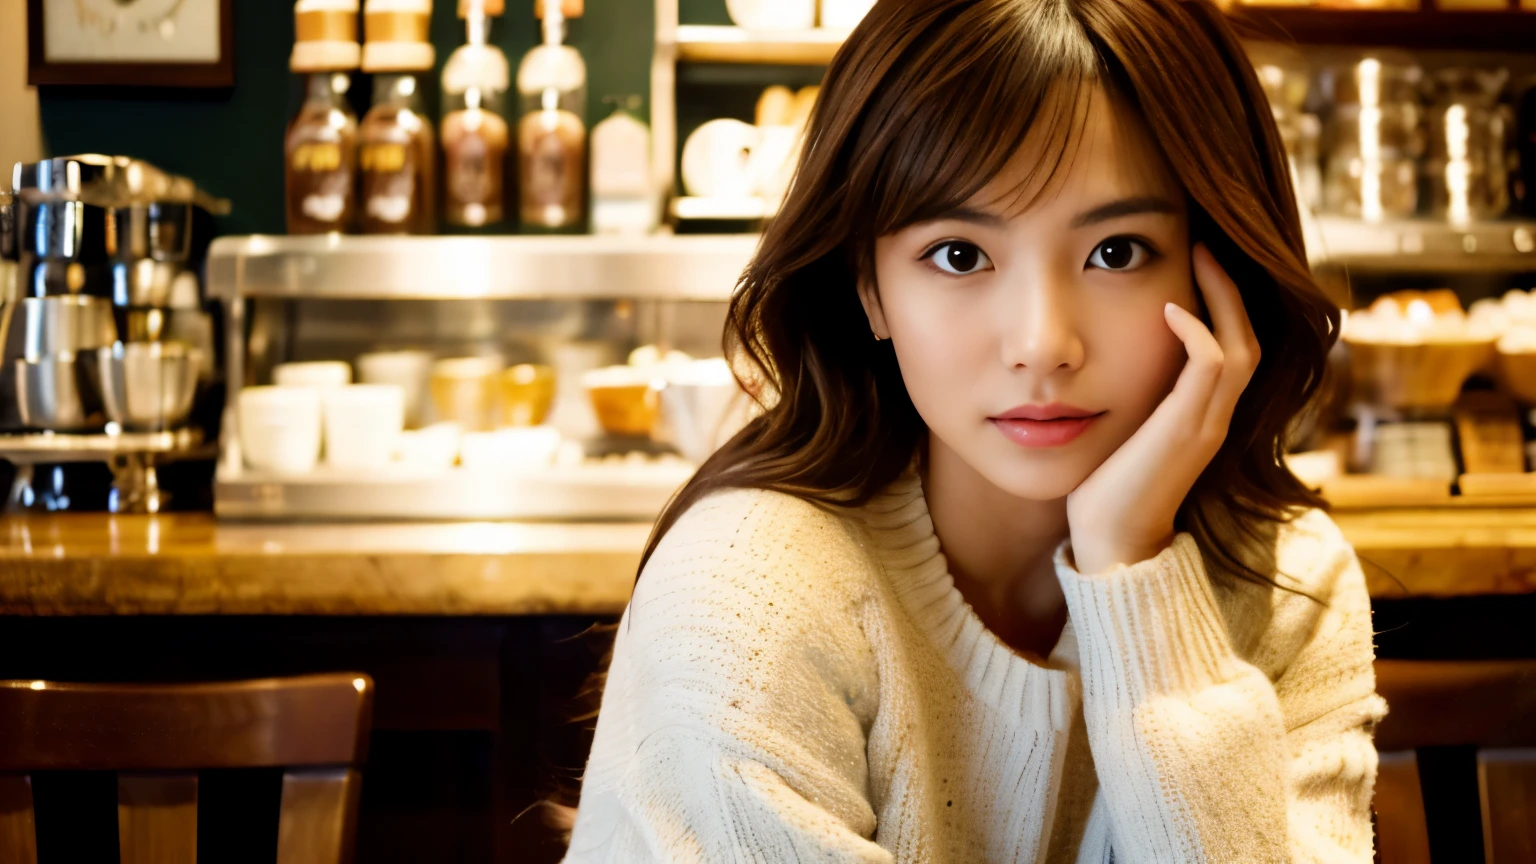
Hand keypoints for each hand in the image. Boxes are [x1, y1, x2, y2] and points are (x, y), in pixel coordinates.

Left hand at [1065, 244, 1260, 575]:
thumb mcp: (1121, 431)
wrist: (1109, 543)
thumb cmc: (1103, 492)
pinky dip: (1198, 332)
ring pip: (1241, 347)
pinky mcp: (1188, 430)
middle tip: (1205, 245)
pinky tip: (1171, 307)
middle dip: (1230, 290)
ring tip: (1199, 255)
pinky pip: (1212, 367)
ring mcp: (1206, 425)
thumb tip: (1099, 364)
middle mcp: (1214, 419)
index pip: (1233, 348)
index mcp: (1202, 417)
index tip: (1193, 265)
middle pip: (1250, 338)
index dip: (1221, 306)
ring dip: (1223, 298)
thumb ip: (1130, 399)